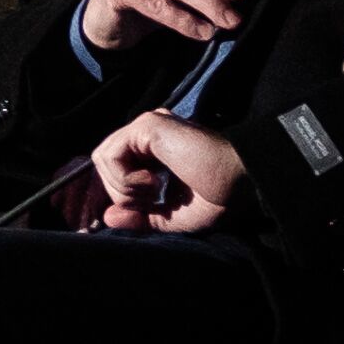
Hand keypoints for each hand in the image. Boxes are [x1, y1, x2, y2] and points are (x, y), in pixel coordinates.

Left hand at [82, 110, 246, 234]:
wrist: (239, 183)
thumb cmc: (217, 196)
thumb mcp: (170, 216)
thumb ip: (138, 216)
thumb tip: (107, 218)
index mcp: (154, 150)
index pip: (114, 169)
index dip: (118, 195)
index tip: (140, 211)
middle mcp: (148, 134)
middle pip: (105, 165)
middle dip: (122, 194)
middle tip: (154, 200)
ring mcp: (147, 126)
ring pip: (103, 159)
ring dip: (124, 187)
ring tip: (156, 190)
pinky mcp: (148, 125)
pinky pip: (110, 155)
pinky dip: (125, 178)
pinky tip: (154, 182)